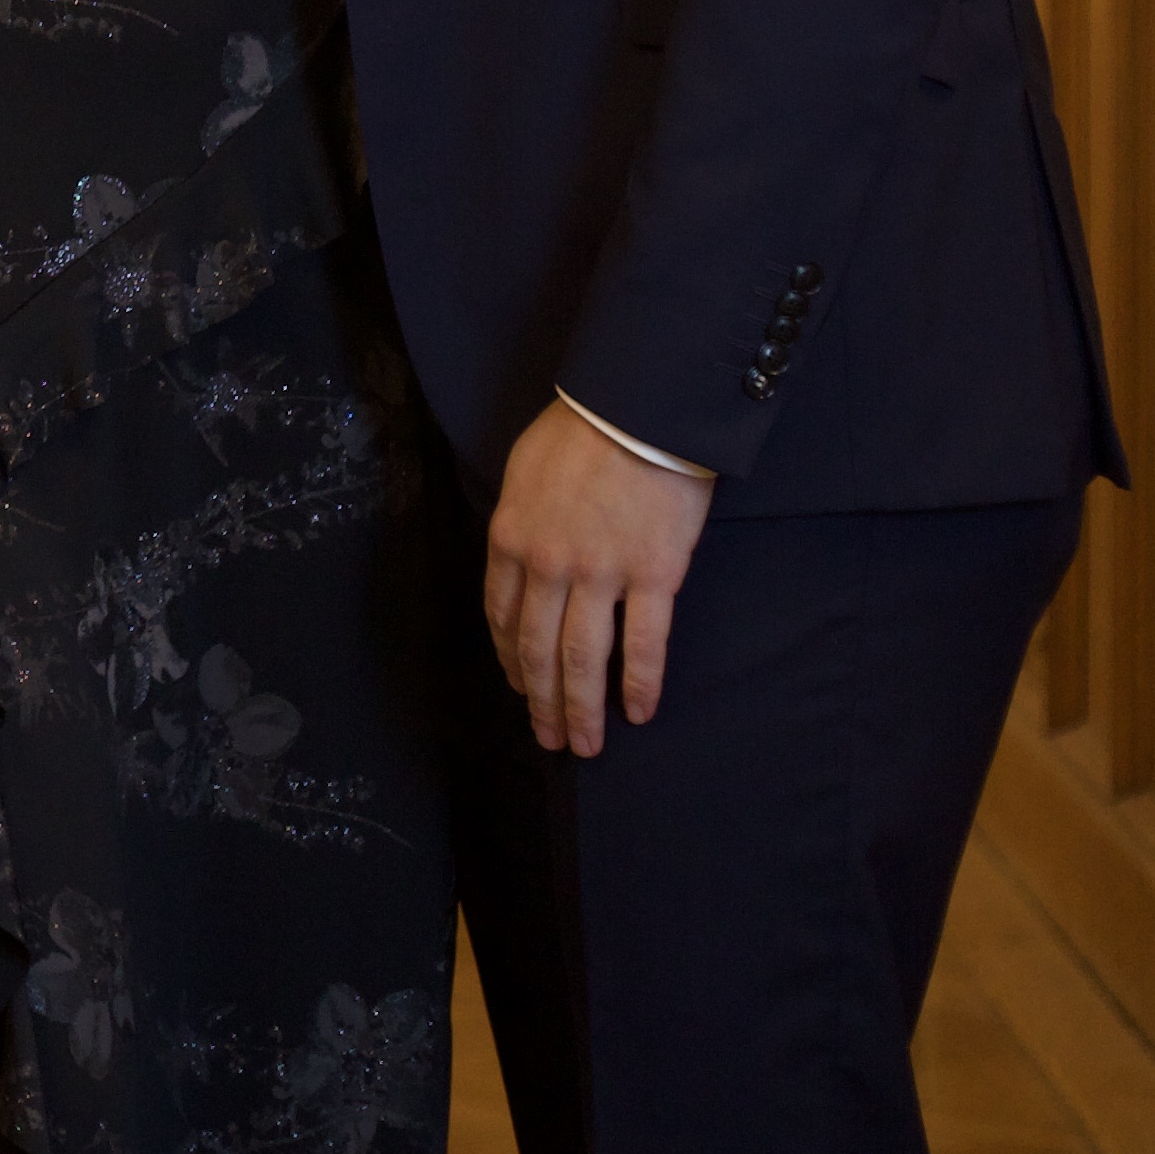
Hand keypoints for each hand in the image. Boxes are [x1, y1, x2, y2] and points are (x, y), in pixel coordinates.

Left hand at [485, 397, 716, 754]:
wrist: (637, 409)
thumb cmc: (579, 431)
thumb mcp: (523, 472)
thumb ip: (518, 523)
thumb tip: (519, 559)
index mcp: (511, 538)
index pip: (501, 616)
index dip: (510, 660)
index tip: (520, 688)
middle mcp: (548, 565)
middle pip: (538, 649)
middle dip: (541, 703)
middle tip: (549, 739)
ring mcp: (600, 574)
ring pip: (582, 659)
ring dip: (581, 709)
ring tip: (584, 745)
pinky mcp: (653, 576)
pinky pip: (643, 644)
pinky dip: (638, 684)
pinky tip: (637, 712)